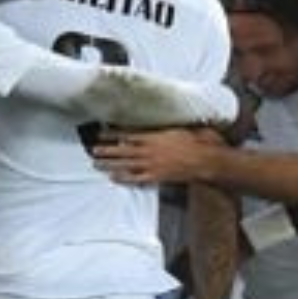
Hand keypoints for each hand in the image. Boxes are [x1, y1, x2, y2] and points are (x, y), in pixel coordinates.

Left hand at [92, 126, 225, 186]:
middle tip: (93, 150)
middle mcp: (149, 150)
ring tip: (96, 163)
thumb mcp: (178, 127)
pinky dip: (123, 178)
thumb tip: (155, 120)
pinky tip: (113, 178)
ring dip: (109, 164)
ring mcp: (151, 164)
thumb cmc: (195, 141)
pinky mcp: (156, 176)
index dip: (113, 135)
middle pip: (122, 150)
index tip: (101, 134)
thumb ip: (163, 126)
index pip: (128, 134)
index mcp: (153, 136)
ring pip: (125, 164)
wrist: (204, 159)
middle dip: (106, 150)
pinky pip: (136, 178)